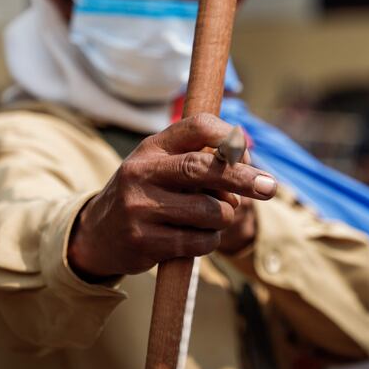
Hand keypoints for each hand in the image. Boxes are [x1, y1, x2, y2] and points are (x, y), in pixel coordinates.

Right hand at [67, 114, 276, 280]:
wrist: (98, 233)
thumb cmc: (146, 194)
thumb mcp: (162, 164)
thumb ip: (199, 157)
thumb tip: (248, 162)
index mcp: (152, 146)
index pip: (198, 127)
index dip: (229, 137)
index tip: (248, 153)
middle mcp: (142, 172)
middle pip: (204, 168)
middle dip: (244, 178)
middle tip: (270, 188)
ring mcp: (140, 207)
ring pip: (210, 211)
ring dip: (225, 217)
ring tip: (214, 218)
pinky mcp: (144, 241)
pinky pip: (200, 241)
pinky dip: (211, 240)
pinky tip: (198, 237)